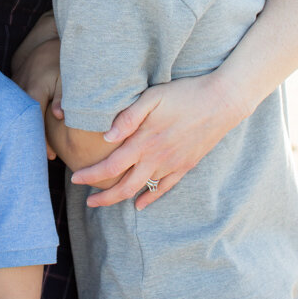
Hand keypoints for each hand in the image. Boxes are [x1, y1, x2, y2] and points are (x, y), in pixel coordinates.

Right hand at [13, 36, 60, 158]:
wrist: (46, 42)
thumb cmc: (60, 62)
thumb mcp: (66, 78)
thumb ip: (63, 97)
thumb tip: (59, 116)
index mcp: (34, 89)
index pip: (35, 121)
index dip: (42, 141)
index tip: (52, 156)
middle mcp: (20, 89)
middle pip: (23, 122)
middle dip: (33, 140)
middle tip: (47, 158)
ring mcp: (14, 87)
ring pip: (17, 115)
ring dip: (26, 130)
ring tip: (38, 149)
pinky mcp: (13, 87)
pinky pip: (15, 107)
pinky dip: (22, 119)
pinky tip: (30, 131)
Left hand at [70, 71, 242, 208]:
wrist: (222, 101)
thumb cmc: (184, 94)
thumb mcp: (152, 97)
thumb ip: (128, 117)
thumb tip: (106, 137)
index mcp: (144, 141)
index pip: (111, 166)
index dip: (91, 175)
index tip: (75, 179)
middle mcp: (157, 158)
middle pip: (124, 187)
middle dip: (103, 197)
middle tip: (88, 201)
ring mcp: (172, 164)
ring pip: (142, 189)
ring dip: (122, 197)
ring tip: (107, 199)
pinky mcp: (186, 165)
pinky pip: (165, 189)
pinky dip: (150, 198)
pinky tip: (140, 204)